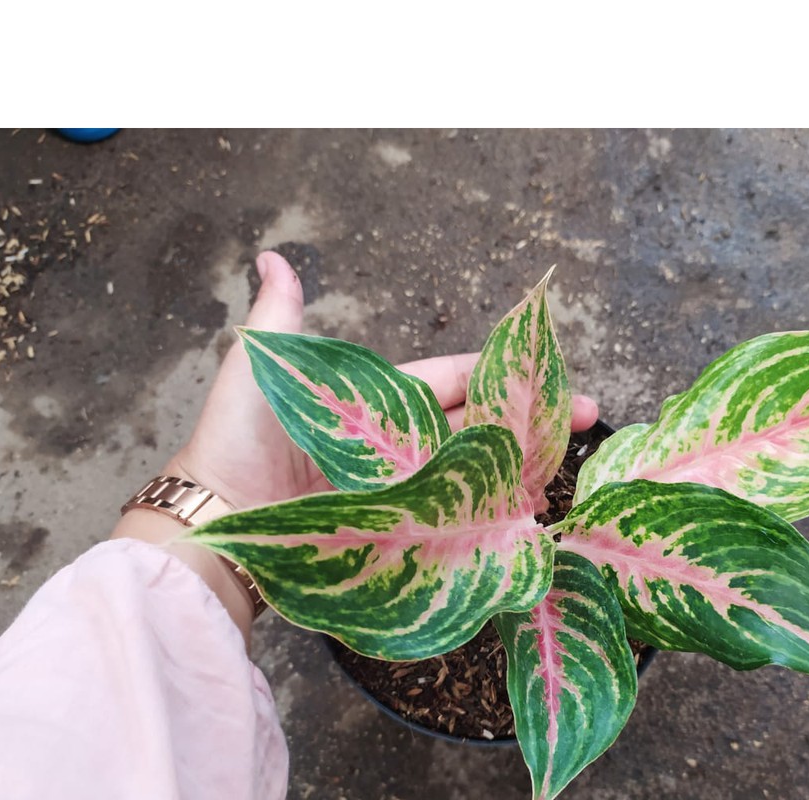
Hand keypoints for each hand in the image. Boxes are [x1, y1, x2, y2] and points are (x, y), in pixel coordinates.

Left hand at [116, 251, 599, 641]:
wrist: (219, 521)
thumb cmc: (237, 441)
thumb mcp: (262, 368)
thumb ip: (281, 316)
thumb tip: (273, 255)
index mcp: (381, 405)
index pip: (454, 381)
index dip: (501, 374)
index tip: (548, 369)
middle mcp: (400, 449)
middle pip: (479, 429)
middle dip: (532, 421)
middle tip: (589, 418)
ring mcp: (404, 494)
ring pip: (475, 476)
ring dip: (523, 468)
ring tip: (572, 464)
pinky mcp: (403, 534)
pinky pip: (455, 523)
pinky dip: (493, 519)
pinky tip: (532, 515)